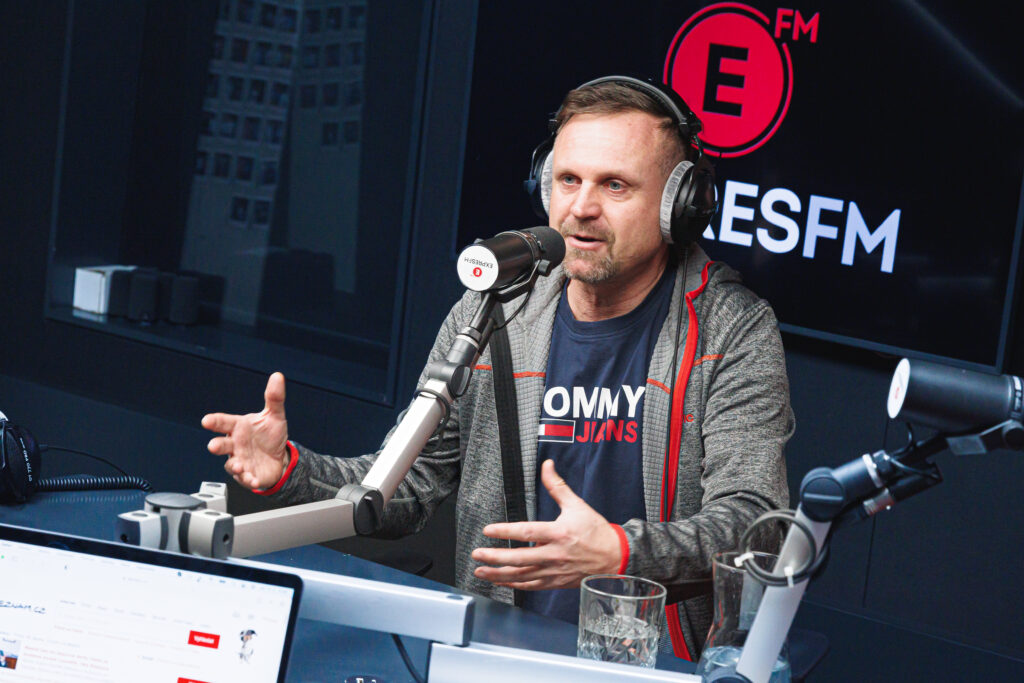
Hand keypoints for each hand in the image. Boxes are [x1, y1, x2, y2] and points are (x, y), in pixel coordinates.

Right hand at [202, 372, 289, 490]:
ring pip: (231, 464)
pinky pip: (245, 479)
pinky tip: (253, 479)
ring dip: (233, 465)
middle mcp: (235, 444)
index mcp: (238, 427)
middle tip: (213, 446)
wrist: (280, 458)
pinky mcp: (248, 475)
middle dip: (217, 445)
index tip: (206, 420)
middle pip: (222, 444)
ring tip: (238, 465)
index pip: (223, 422)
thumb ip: (274, 398)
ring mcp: (240, 460)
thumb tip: (278, 376)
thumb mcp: (275, 416)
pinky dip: (248, 480)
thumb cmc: (270, 435)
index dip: (214, 421)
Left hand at [471, 459, 621, 590]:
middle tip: (476, 554)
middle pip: (519, 558)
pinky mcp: (555, 582)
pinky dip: (514, 584)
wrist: (615, 557)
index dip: (505, 531)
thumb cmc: (596, 531)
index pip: (526, 532)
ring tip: (480, 571)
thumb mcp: (577, 505)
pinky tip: (500, 581)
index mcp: (558, 533)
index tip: (488, 530)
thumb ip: (557, 486)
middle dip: (495, 557)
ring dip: (498, 574)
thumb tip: (547, 465)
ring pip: (521, 575)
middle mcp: (554, 554)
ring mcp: (554, 571)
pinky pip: (531, 585)